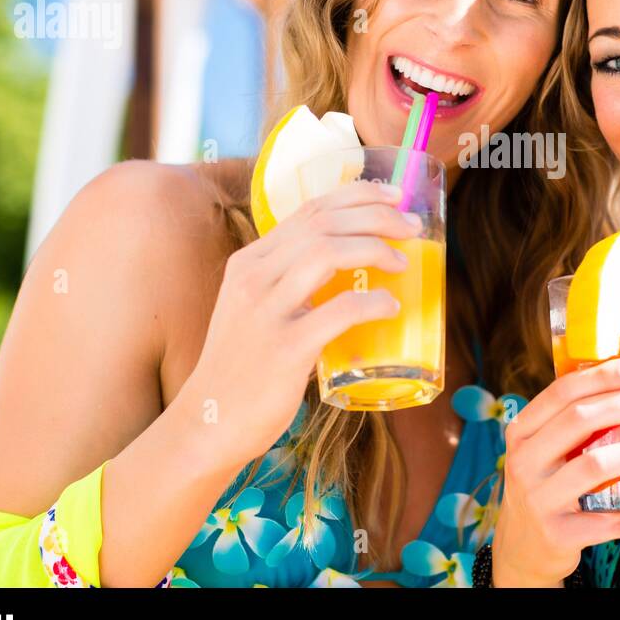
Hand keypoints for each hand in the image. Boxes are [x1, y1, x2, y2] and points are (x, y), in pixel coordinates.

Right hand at [180, 179, 422, 467]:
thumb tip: (352, 271)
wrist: (207, 424)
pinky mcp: (283, 349)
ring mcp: (266, 312)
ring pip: (328, 253)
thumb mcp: (257, 311)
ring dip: (375, 248)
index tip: (394, 196)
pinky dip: (372, 302)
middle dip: (376, 216)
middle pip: (324, 223)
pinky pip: (338, 311)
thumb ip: (291, 286)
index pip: (309, 210)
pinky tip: (391, 306)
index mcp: (249, 262)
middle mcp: (253, 278)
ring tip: (403, 260)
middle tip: (411, 226)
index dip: (357, 195)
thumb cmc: (244, 369)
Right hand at [492, 356, 619, 586]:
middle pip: (580, 421)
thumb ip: (573, 425)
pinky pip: (605, 522)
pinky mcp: (556, 535)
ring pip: (595, 465)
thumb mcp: (543, 452)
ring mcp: (538, 500)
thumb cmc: (545, 487)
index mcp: (522, 433)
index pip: (562, 393)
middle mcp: (524, 462)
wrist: (521, 550)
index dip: (601, 376)